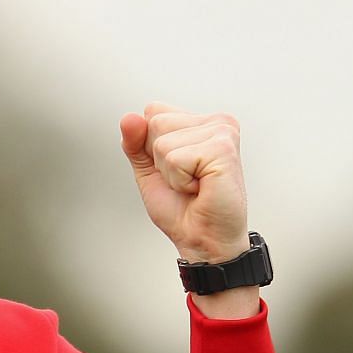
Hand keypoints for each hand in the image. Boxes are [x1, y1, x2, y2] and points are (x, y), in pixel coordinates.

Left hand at [119, 105, 249, 264]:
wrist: (203, 241)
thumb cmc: (182, 209)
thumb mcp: (149, 171)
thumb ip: (136, 142)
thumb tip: (129, 117)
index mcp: (202, 122)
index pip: (153, 111)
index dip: (150, 147)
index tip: (175, 170)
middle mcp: (216, 122)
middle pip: (156, 122)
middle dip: (160, 160)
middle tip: (185, 181)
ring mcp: (222, 132)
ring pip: (162, 142)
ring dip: (170, 173)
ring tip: (193, 186)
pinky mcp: (223, 148)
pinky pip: (175, 159)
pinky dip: (180, 181)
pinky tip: (201, 189)